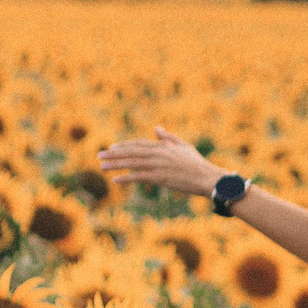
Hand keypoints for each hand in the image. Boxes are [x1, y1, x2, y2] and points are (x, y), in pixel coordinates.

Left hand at [99, 128, 224, 197]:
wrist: (208, 178)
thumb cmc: (198, 164)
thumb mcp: (184, 147)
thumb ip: (169, 138)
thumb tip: (156, 128)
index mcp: (163, 146)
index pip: (138, 144)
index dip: (124, 146)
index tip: (111, 148)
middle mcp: (158, 153)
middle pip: (131, 152)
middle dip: (114, 154)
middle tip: (99, 156)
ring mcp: (158, 165)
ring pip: (132, 163)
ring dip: (115, 165)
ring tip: (102, 167)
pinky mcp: (160, 177)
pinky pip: (139, 177)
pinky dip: (126, 178)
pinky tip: (115, 179)